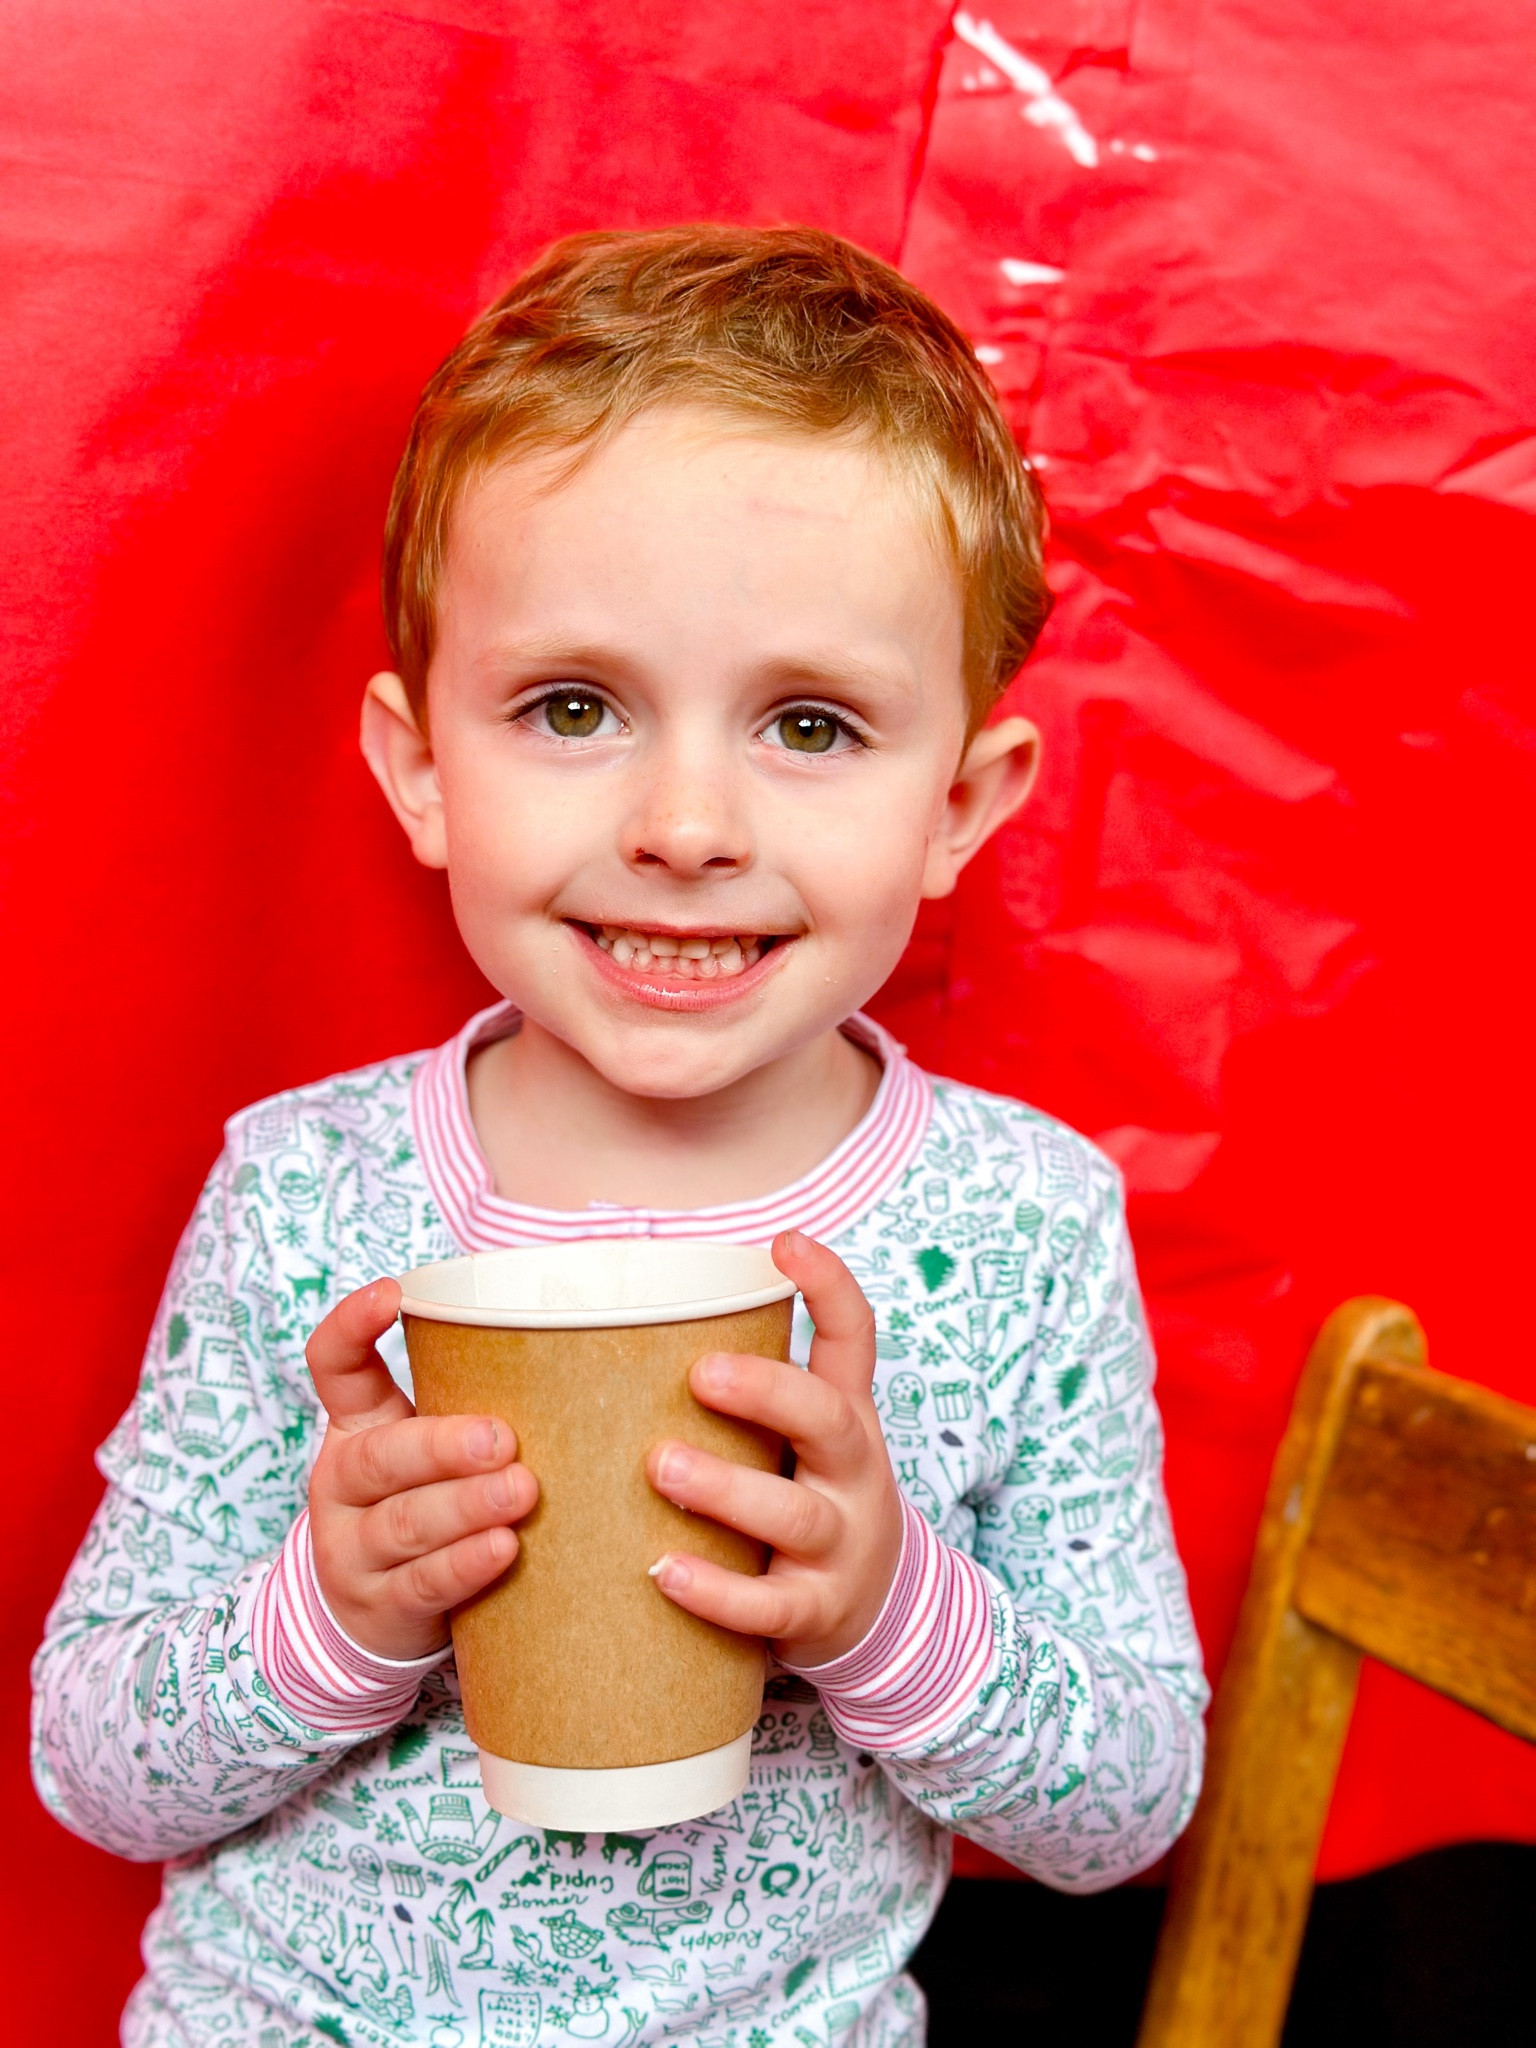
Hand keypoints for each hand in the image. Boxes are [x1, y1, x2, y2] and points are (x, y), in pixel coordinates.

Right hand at [305, 1278, 538, 1660]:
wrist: (374, 1611)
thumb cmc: (429, 1499)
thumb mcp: (430, 1448)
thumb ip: (473, 1403)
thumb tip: (583, 1343)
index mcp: (357, 1426)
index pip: (333, 1367)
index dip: (351, 1326)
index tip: (391, 1292)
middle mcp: (342, 1483)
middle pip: (379, 1457)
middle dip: (441, 1446)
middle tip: (502, 1439)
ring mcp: (352, 1549)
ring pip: (404, 1524)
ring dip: (466, 1506)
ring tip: (522, 1492)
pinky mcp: (378, 1606)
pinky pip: (421, 1584)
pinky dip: (464, 1565)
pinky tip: (503, 1549)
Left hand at [645, 1231, 903, 1667]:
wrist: (876, 1613)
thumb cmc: (804, 1500)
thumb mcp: (798, 1441)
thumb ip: (742, 1393)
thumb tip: (624, 1323)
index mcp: (845, 1416)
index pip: (854, 1338)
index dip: (829, 1285)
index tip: (785, 1243)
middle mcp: (852, 1472)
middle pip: (828, 1417)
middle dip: (767, 1391)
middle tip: (699, 1374)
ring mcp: (841, 1543)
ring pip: (793, 1512)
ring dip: (726, 1488)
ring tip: (660, 1467)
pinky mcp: (817, 1610)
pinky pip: (771, 1605)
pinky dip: (718, 1592)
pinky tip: (663, 1573)